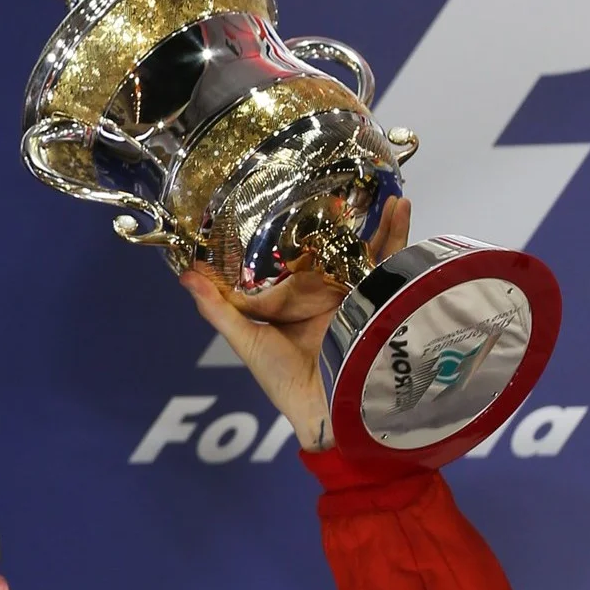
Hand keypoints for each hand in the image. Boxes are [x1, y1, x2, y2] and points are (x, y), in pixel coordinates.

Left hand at [178, 196, 411, 450]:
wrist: (329, 408)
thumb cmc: (283, 381)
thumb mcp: (247, 340)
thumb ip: (220, 308)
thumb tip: (187, 275)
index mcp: (294, 298)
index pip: (289, 257)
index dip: (285, 231)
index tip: (278, 197)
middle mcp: (326, 292)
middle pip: (333, 247)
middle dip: (338, 218)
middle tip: (334, 181)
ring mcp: (354, 295)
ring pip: (365, 249)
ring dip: (374, 221)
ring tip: (376, 187)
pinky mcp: (379, 300)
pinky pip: (393, 263)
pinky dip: (399, 235)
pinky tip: (402, 205)